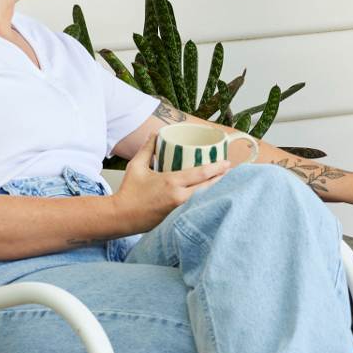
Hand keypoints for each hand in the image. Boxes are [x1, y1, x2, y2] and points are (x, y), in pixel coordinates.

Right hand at [113, 135, 230, 231]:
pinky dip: (206, 202)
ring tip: (226, 182)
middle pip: (209, 187)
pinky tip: (213, 198)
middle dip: (222, 179)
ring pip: (204, 199)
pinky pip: (196, 209)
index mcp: (171, 182)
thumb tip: (156, 133)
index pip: (201, 173)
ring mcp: (179, 210)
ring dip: (216, 190)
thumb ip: (148, 149)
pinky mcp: (177, 219)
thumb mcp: (137, 166)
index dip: (217, 168)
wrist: (121, 216)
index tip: (227, 163)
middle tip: (231, 171)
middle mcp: (179, 197)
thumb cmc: (129, 191)